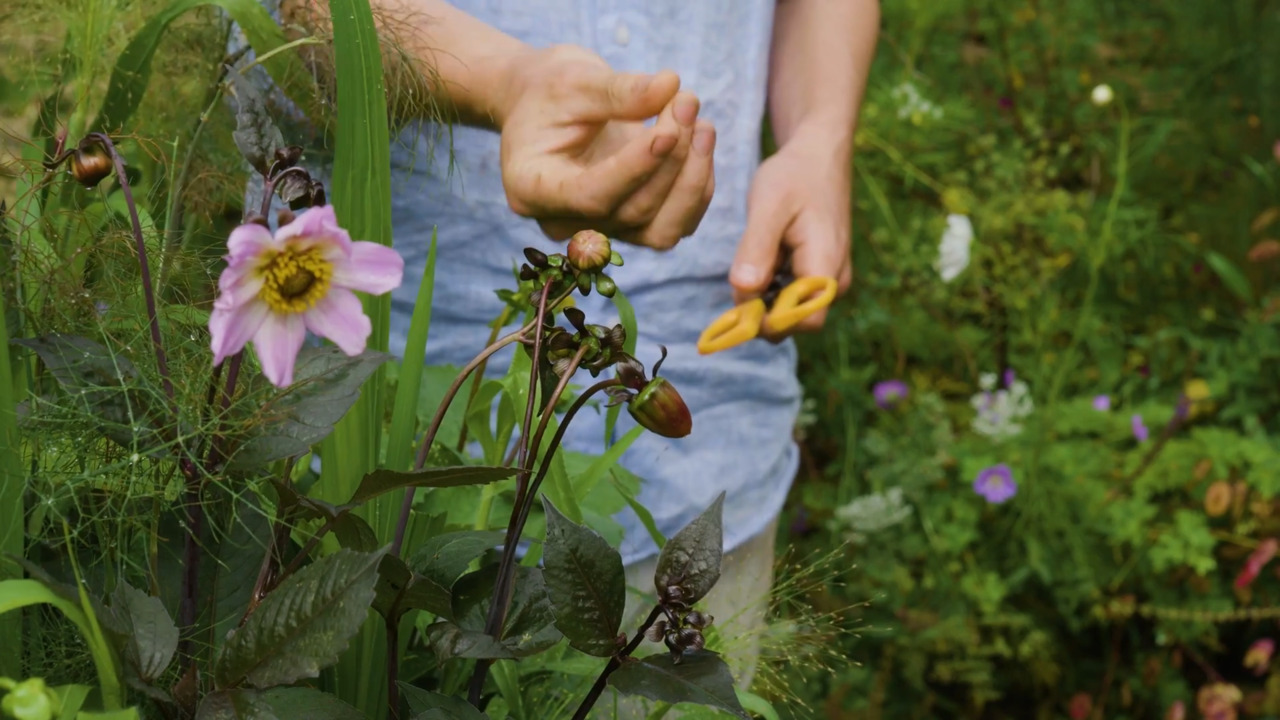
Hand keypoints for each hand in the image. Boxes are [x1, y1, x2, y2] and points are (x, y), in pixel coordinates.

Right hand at [495, 45, 716, 249]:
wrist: (546, 108)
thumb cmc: (550, 92)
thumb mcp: (574, 79)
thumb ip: (618, 89)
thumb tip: (670, 86)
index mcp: (533, 188)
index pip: (590, 196)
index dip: (635, 169)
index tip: (668, 130)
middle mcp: (564, 222)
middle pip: (632, 212)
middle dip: (671, 159)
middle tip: (687, 102)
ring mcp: (601, 231)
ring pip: (661, 231)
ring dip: (692, 179)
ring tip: (701, 124)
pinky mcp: (634, 227)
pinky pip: (677, 223)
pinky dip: (697, 185)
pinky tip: (699, 139)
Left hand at [729, 127, 852, 338]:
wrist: (817, 153)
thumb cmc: (794, 175)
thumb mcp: (768, 206)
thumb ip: (757, 249)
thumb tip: (744, 290)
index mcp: (826, 266)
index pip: (803, 321)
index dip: (769, 321)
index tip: (739, 301)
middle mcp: (834, 280)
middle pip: (794, 321)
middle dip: (761, 309)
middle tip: (740, 272)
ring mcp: (828, 278)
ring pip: (790, 310)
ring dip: (764, 296)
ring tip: (755, 254)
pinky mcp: (819, 273)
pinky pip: (792, 295)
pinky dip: (770, 285)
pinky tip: (763, 255)